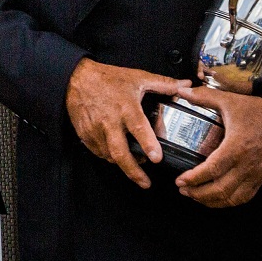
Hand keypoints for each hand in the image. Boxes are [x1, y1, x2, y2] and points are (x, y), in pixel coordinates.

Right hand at [65, 58, 189, 188]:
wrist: (76, 79)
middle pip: (120, 152)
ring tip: (135, 167)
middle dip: (133, 171)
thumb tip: (186, 85)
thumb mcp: (137, 77)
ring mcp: (96, 130)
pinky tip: (117, 154)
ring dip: (123, 163)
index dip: (148, 144)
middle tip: (145, 183)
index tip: (156, 158)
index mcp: (126, 108)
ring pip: (110, 155)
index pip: (138, 128)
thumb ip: (163, 83)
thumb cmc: (107, 79)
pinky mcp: (85, 134)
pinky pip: (98, 152)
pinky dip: (109, 156)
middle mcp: (110, 122)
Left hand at [170, 84, 261, 206]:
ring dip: (212, 201)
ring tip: (195, 196)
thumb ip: (205, 97)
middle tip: (182, 190)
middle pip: (221, 190)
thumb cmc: (260, 112)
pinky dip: (229, 202)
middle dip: (198, 193)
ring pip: (232, 198)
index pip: (213, 170)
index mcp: (236, 148)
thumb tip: (182, 91)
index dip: (194, 179)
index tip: (180, 181)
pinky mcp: (261, 178)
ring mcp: (255, 174)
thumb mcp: (231, 101)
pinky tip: (217, 199)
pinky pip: (245, 197)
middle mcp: (246, 165)